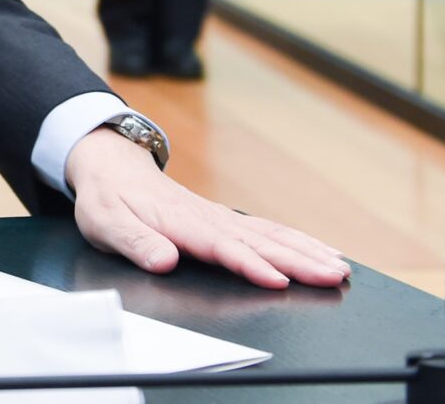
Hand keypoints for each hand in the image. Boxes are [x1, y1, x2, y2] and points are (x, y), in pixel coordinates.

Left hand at [65, 126, 350, 288]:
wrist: (110, 165)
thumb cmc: (107, 198)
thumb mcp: (105, 222)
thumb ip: (135, 242)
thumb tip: (163, 260)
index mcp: (178, 221)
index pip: (219, 246)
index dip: (248, 263)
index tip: (276, 279)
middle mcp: (206, 218)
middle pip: (258, 240)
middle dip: (297, 259)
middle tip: (333, 276)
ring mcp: (218, 217)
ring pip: (269, 234)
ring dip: (305, 250)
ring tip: (338, 268)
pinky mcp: (223, 220)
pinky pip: (265, 229)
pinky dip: (296, 239)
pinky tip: (319, 250)